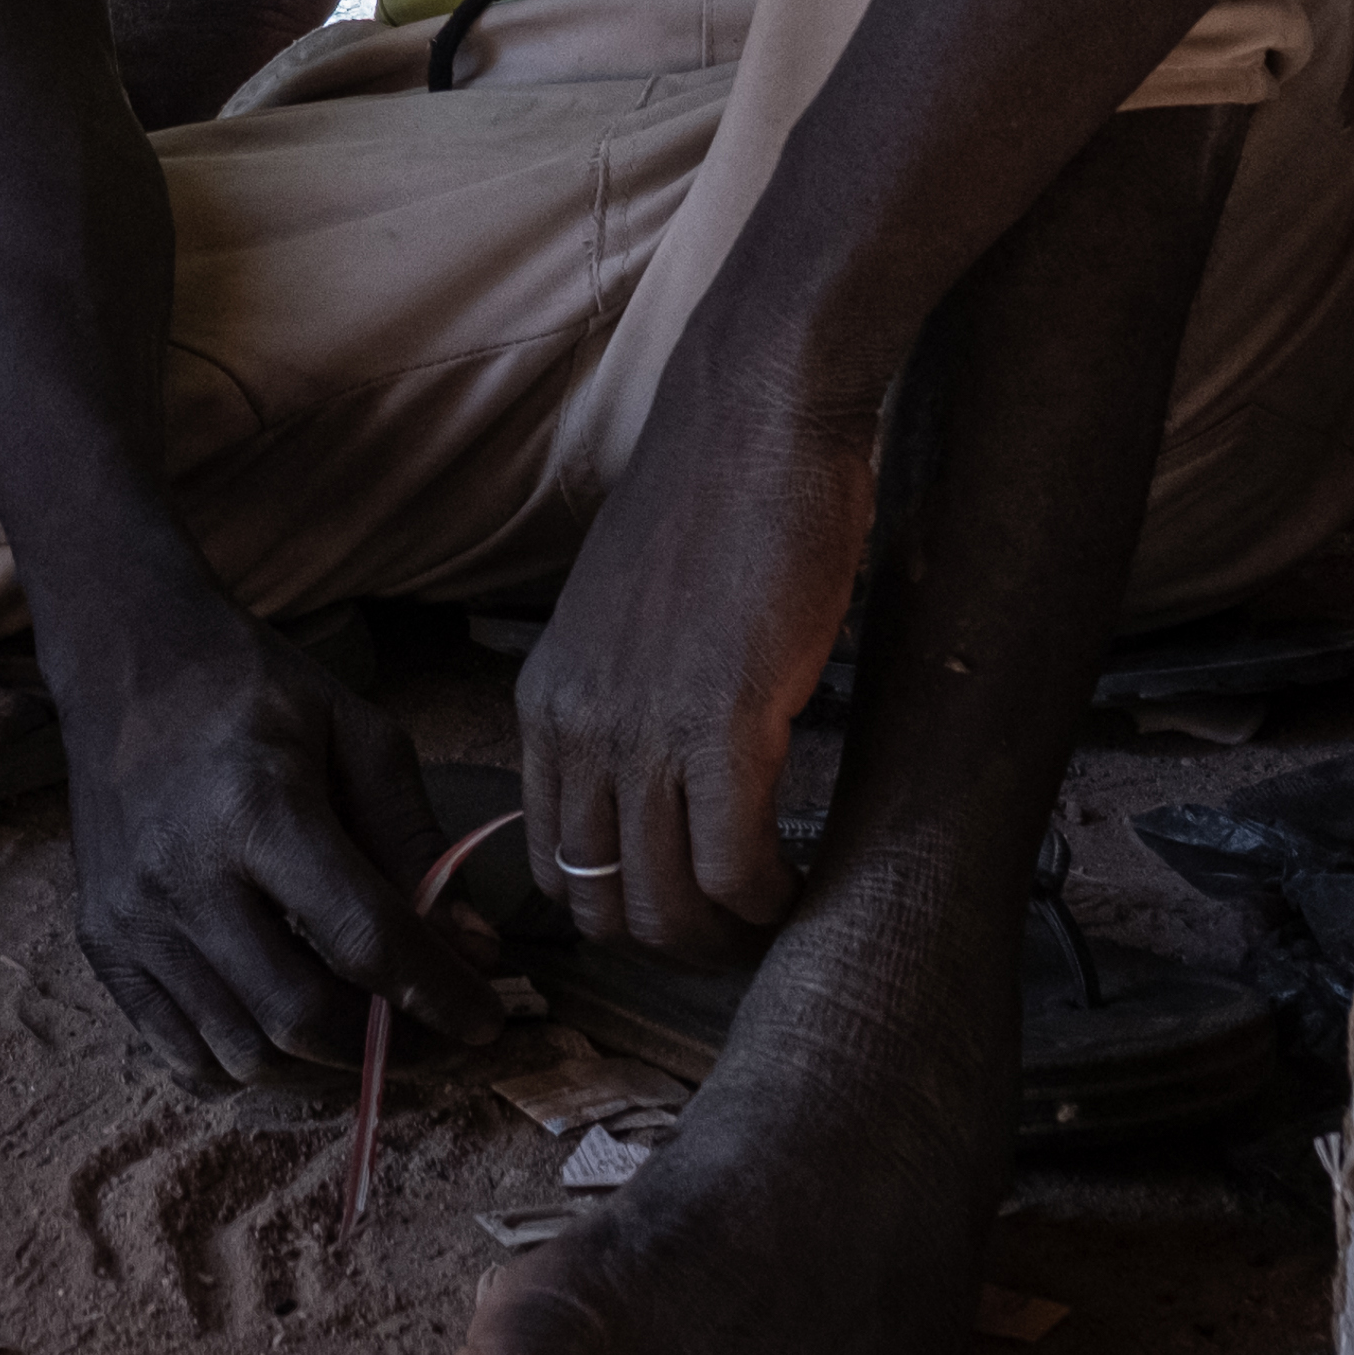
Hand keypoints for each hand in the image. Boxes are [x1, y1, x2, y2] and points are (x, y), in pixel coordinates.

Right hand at [56, 595, 501, 1082]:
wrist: (126, 657)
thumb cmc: (253, 688)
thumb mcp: (356, 734)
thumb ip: (415, 843)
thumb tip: (473, 952)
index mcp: (256, 809)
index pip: (363, 937)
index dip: (438, 992)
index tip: (487, 1020)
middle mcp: (183, 875)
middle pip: (299, 1016)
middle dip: (386, 1046)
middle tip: (433, 1034)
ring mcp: (132, 918)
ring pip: (241, 1054)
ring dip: (319, 1064)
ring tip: (362, 1028)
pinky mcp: (101, 942)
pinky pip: (181, 1055)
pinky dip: (247, 1066)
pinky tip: (285, 1031)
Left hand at [519, 354, 877, 960]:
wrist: (760, 413)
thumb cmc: (716, 498)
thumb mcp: (631, 611)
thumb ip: (627, 691)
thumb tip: (665, 766)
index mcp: (547, 698)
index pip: (552, 864)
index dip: (620, 907)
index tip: (687, 907)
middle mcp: (576, 723)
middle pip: (599, 904)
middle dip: (674, 941)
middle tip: (743, 929)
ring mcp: (642, 729)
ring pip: (663, 905)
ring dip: (726, 935)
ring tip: (779, 914)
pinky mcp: (722, 725)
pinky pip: (734, 869)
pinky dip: (771, 901)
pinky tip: (807, 883)